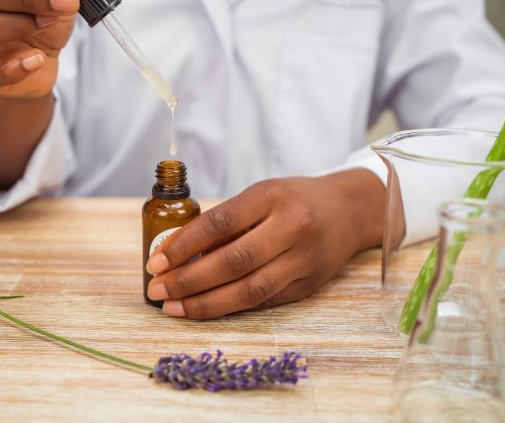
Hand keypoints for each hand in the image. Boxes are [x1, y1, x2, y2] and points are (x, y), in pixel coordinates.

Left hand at [145, 169, 384, 318]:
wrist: (349, 211)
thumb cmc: (294, 199)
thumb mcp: (261, 195)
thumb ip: (225, 222)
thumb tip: (176, 254)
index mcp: (272, 196)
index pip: (220, 223)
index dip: (183, 245)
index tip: (155, 262)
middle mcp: (292, 228)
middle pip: (233, 262)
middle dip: (188, 281)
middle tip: (157, 291)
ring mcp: (304, 260)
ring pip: (249, 291)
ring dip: (205, 304)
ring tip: (173, 308)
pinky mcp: (308, 287)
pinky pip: (262, 302)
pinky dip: (229, 307)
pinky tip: (204, 309)